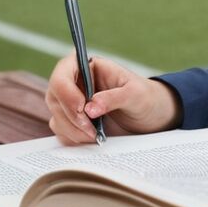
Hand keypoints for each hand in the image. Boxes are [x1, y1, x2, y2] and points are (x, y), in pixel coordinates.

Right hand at [45, 54, 180, 144]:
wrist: (151, 117)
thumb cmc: (145, 97)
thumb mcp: (135, 94)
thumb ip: (114, 97)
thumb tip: (89, 108)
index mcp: (90, 67)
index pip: (65, 70)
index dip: (66, 90)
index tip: (82, 107)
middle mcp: (77, 83)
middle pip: (55, 96)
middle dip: (71, 116)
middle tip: (91, 129)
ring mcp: (72, 103)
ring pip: (56, 116)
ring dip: (73, 130)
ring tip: (95, 135)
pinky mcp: (73, 121)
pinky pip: (61, 131)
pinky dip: (73, 138)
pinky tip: (91, 139)